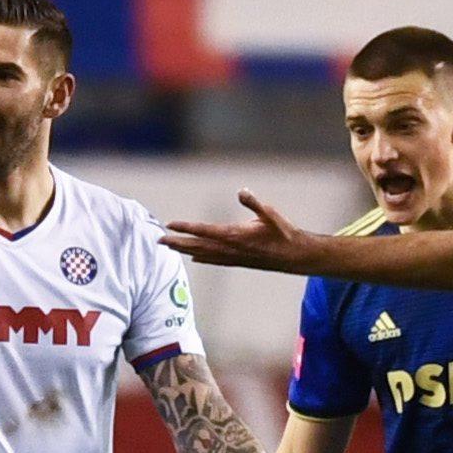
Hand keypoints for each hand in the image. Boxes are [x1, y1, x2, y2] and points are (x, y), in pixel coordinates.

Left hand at [160, 190, 319, 271]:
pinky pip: (214, 260)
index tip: (170, 224)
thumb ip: (254, 203)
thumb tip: (241, 191)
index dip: (186, 227)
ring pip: (203, 254)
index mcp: (235, 236)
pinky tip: (193, 257)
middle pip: (197, 246)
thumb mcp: (270, 214)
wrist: (294, 256)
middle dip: (177, 242)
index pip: (204, 231)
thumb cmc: (284, 233)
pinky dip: (201, 257)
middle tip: (159, 240)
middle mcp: (230, 249)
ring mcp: (233, 257)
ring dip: (185, 250)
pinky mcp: (237, 261)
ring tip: (170, 247)